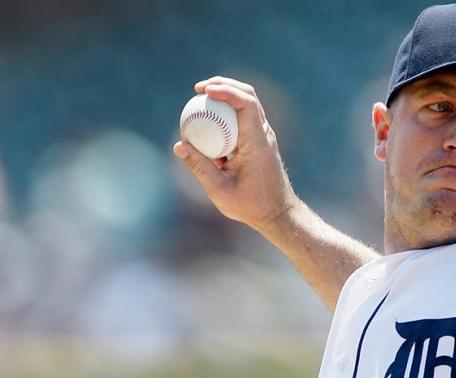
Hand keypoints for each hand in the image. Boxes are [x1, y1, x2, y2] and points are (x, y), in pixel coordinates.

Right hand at [173, 76, 296, 231]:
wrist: (277, 213)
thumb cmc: (251, 205)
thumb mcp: (220, 189)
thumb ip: (199, 167)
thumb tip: (179, 145)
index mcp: (257, 143)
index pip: (246, 104)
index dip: (226, 91)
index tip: (204, 90)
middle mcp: (264, 135)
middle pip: (249, 96)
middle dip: (224, 85)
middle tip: (199, 88)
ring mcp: (264, 137)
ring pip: (248, 104)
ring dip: (227, 95)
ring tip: (202, 97)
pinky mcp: (260, 142)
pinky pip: (244, 118)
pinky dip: (228, 111)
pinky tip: (210, 118)